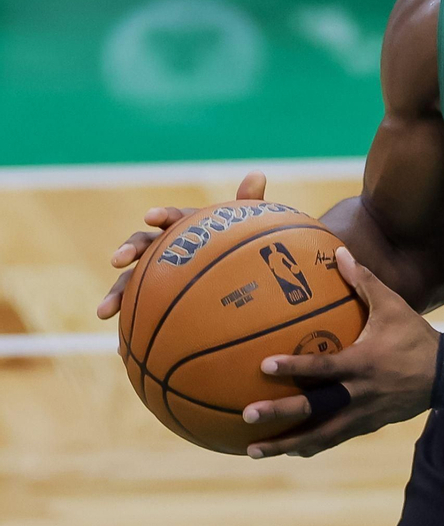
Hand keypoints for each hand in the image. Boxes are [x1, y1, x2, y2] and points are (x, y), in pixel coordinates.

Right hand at [99, 171, 266, 319]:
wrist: (241, 283)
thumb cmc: (245, 251)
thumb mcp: (250, 230)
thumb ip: (249, 205)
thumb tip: (257, 174)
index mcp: (188, 229)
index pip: (173, 218)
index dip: (162, 215)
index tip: (152, 217)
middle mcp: (167, 250)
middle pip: (143, 247)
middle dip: (128, 251)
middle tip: (116, 260)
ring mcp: (157, 278)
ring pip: (132, 284)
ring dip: (116, 295)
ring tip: (103, 312)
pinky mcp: (156, 303)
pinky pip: (141, 317)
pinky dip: (132, 331)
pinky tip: (124, 351)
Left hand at [242, 247, 437, 458]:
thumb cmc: (416, 338)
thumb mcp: (394, 307)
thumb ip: (365, 282)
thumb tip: (340, 252)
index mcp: (363, 363)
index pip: (323, 367)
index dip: (295, 367)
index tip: (265, 366)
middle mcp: (359, 393)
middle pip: (315, 408)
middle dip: (281, 413)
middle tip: (248, 415)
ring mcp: (362, 414)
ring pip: (320, 434)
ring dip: (287, 443)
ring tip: (254, 450)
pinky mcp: (367, 426)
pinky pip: (333, 439)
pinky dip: (310, 446)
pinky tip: (288, 450)